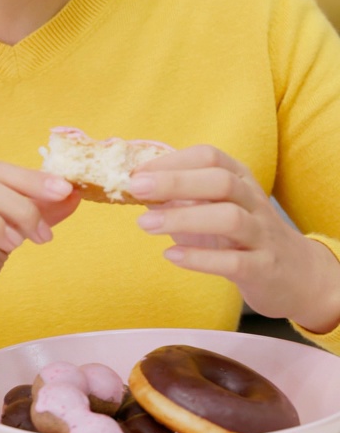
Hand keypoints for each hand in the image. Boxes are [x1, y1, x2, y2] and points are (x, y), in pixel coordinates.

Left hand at [127, 144, 339, 332]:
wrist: (298, 276)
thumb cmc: (242, 236)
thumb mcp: (216, 208)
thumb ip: (182, 197)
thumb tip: (135, 188)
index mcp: (240, 178)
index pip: (209, 156)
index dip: (172, 161)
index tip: (137, 171)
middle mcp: (254, 201)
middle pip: (220, 181)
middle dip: (175, 182)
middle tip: (135, 188)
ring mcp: (262, 235)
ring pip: (229, 217)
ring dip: (183, 218)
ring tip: (145, 225)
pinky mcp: (264, 269)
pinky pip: (234, 261)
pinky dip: (200, 258)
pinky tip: (171, 256)